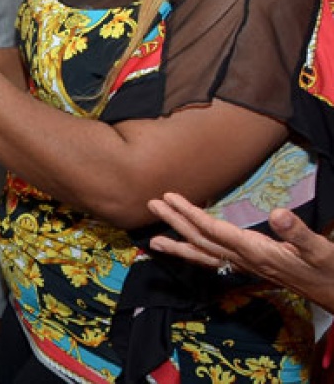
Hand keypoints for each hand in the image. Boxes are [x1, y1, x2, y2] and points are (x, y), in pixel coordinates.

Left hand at [148, 192, 333, 310]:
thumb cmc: (327, 269)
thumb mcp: (319, 249)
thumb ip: (298, 232)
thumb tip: (278, 213)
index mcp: (256, 252)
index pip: (214, 231)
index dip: (191, 214)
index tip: (170, 198)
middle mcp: (244, 260)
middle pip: (202, 240)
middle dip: (176, 221)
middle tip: (152, 203)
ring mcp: (245, 266)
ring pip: (204, 254)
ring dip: (179, 243)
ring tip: (154, 240)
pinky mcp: (249, 267)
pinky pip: (214, 261)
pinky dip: (196, 254)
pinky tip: (187, 251)